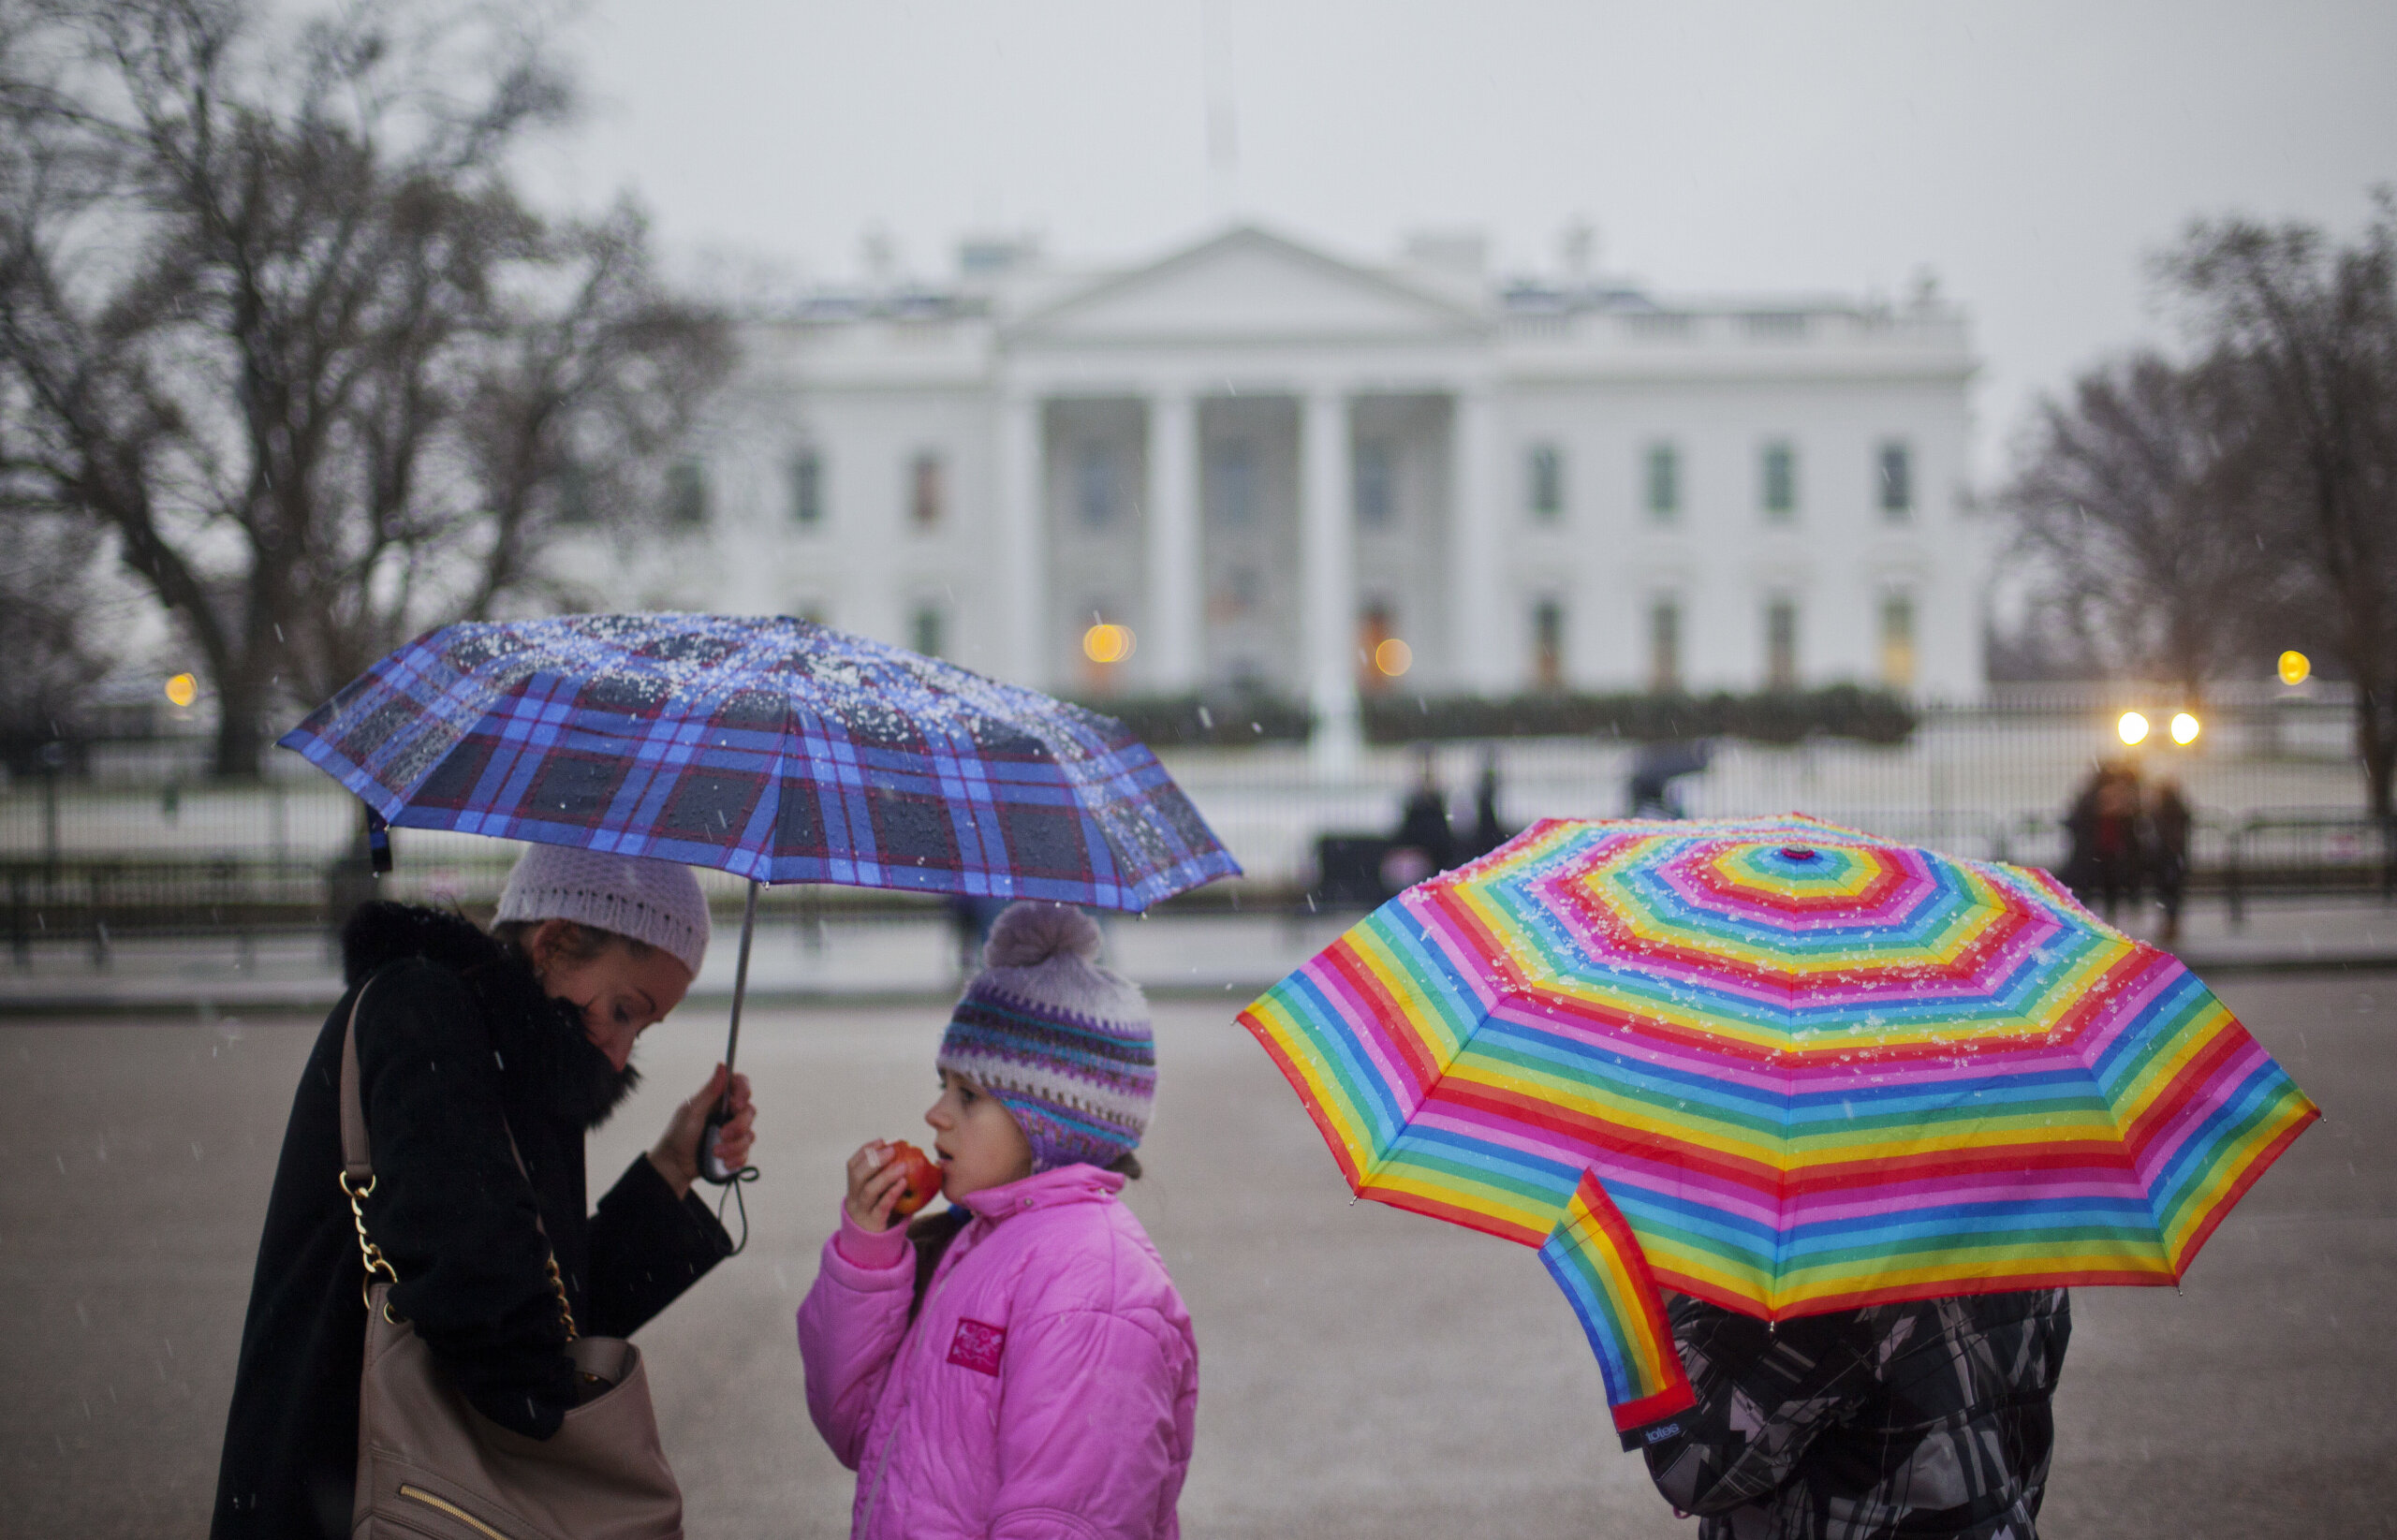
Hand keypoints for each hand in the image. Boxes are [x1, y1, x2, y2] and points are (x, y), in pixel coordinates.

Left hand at [649, 1064, 753, 1199]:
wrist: (675, 1164)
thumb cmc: (679, 1134)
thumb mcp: (692, 1111)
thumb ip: (710, 1091)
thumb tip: (722, 1066)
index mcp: (718, 1099)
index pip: (740, 1085)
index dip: (744, 1091)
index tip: (737, 1103)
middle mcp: (729, 1113)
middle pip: (749, 1112)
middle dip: (738, 1126)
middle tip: (722, 1134)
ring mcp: (734, 1132)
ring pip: (749, 1135)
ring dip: (734, 1146)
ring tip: (715, 1153)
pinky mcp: (735, 1150)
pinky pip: (746, 1153)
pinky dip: (736, 1159)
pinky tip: (724, 1163)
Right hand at [843, 1141, 908, 1232]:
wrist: (872, 1247)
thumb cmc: (880, 1214)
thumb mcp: (878, 1195)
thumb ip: (885, 1178)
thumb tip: (909, 1153)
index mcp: (853, 1189)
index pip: (853, 1165)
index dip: (866, 1151)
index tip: (882, 1141)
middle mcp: (854, 1198)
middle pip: (857, 1175)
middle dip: (874, 1159)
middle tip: (893, 1149)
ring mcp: (862, 1212)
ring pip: (869, 1191)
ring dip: (886, 1175)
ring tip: (903, 1165)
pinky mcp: (874, 1223)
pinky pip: (882, 1207)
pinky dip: (892, 1193)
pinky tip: (903, 1183)